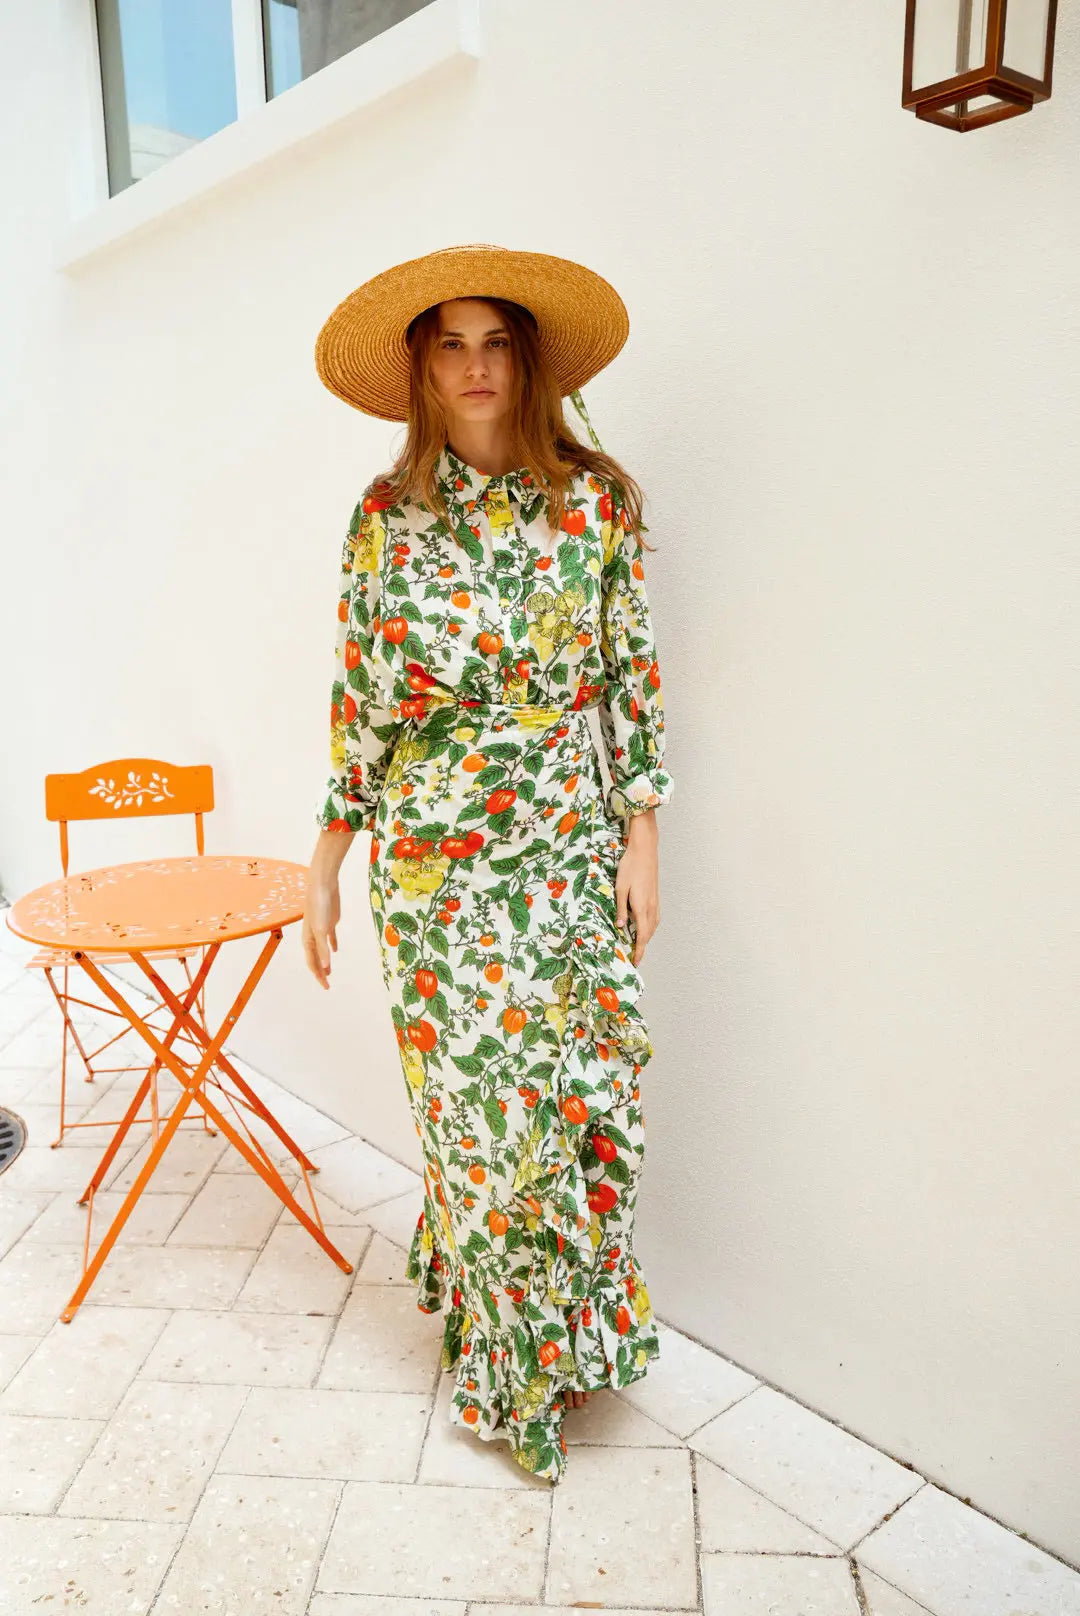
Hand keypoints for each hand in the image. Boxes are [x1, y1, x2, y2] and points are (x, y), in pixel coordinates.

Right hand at [302, 873, 340, 988]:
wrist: (323, 886)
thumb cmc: (319, 906)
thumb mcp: (322, 929)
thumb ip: (323, 948)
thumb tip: (326, 966)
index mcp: (308, 940)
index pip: (312, 963)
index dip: (318, 975)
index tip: (326, 986)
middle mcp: (313, 936)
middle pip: (316, 958)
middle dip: (320, 972)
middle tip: (327, 984)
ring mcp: (321, 929)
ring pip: (322, 950)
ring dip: (325, 960)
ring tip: (329, 971)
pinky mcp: (330, 922)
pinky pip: (330, 938)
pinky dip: (332, 945)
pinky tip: (335, 950)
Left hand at [614, 810, 659, 967]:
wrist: (645, 850)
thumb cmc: (629, 867)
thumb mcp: (620, 888)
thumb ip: (620, 909)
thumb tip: (620, 927)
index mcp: (641, 908)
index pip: (641, 936)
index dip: (639, 951)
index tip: (636, 962)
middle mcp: (651, 908)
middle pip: (648, 934)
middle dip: (642, 947)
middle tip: (634, 958)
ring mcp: (656, 902)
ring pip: (653, 926)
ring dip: (646, 938)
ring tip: (638, 946)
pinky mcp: (656, 896)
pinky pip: (655, 918)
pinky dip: (650, 927)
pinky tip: (645, 927)